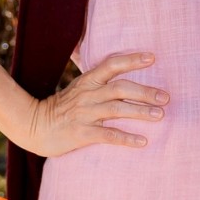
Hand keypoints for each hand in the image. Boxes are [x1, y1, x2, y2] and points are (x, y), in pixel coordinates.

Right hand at [25, 51, 168, 157]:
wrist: (34, 126)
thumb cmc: (61, 106)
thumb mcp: (77, 86)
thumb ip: (94, 74)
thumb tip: (106, 57)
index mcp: (88, 80)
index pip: (112, 64)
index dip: (132, 59)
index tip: (152, 57)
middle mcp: (88, 94)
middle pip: (120, 88)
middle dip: (145, 92)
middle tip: (166, 97)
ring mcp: (85, 113)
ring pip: (117, 109)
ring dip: (140, 112)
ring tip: (160, 116)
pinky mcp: (82, 133)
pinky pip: (108, 135)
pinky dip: (126, 138)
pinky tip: (143, 142)